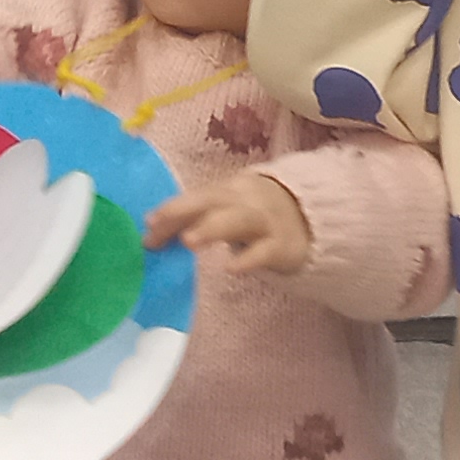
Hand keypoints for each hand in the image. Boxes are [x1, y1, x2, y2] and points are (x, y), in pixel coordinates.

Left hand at [144, 168, 315, 276]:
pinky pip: (264, 251)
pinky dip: (248, 259)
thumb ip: (193, 219)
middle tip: (156, 227)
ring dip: (211, 228)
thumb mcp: (227, 211)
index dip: (172, 209)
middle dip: (183, 212)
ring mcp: (265, 222)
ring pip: (237, 220)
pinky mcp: (281, 246)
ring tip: (188, 242)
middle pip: (212, 201)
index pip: (195, 197)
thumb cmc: (255, 216)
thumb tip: (150, 231)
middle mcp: (244, 201)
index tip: (148, 224)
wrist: (312, 220)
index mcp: (228, 191)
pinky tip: (231, 269)